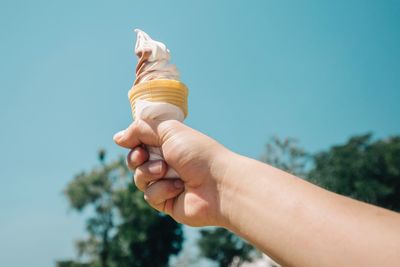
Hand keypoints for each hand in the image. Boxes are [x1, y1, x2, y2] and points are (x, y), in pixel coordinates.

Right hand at [113, 119, 231, 226]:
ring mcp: (167, 182)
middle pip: (135, 162)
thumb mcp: (168, 131)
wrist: (217, 184)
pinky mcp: (167, 202)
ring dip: (150, 173)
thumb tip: (117, 138)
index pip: (140, 142)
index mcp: (169, 144)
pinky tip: (179, 188)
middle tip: (145, 157)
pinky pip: (150, 196)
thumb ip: (141, 130)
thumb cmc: (197, 153)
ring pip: (139, 179)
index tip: (136, 144)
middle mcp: (167, 162)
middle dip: (137, 159)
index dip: (134, 143)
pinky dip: (162, 190)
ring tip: (166, 171)